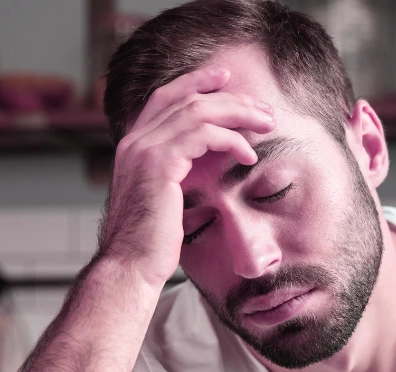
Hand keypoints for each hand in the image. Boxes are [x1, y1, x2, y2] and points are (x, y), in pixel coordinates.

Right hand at [97, 66, 275, 287]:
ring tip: (265, 125)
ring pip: (198, 110)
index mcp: (133, 148)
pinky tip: (247, 154)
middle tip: (262, 109)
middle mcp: (135, 142)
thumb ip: (174, 178)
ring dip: (238, 114)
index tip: (226, 80)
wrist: (130, 267)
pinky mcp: (160, 163)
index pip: (165, 99)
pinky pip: (202, 134)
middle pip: (186, 98)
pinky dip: (230, 139)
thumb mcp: (162, 203)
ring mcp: (144, 149)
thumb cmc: (149, 246)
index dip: (195, 83)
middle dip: (229, 98)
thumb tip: (197, 173)